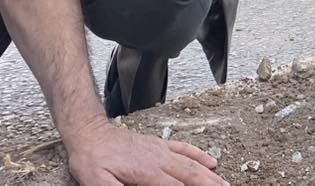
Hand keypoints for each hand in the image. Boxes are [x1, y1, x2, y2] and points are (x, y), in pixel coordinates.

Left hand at [65, 119, 226, 185]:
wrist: (89, 133)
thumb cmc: (92, 160)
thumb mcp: (98, 183)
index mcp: (147, 172)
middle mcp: (159, 159)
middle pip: (191, 176)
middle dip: (210, 185)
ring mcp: (161, 150)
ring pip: (192, 164)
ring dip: (210, 175)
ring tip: (224, 183)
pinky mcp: (158, 145)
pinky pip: (184, 149)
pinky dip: (200, 156)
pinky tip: (210, 161)